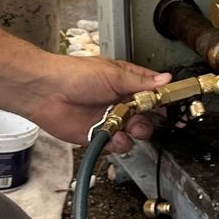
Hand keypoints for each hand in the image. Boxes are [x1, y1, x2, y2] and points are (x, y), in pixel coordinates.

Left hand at [14, 53, 170, 151]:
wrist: (46, 92)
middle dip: (149, 120)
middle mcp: (119, 101)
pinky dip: (119, 143)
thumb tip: (165, 79)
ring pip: (133, 132)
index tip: (173, 108)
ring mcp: (109, 118)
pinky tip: (114, 135)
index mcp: (125, 82)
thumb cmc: (74, 75)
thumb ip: (141, 82)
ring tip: (128, 127)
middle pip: (146, 116)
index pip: (152, 92)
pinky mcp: (97, 135)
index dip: (163, 100)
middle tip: (143, 118)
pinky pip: (117, 144)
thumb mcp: (113, 74)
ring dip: (135, 132)